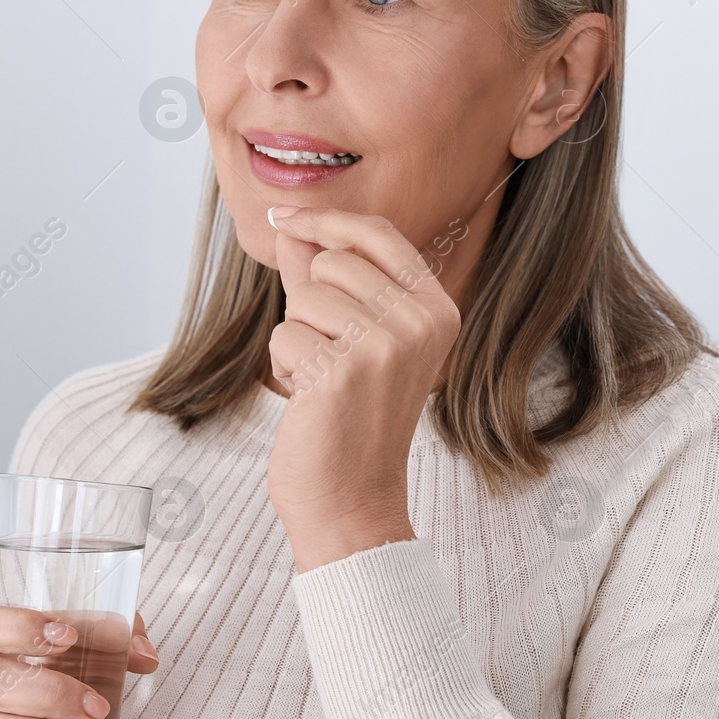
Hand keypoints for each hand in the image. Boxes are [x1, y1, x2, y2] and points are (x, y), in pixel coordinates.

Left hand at [266, 206, 461, 570]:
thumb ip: (323, 279)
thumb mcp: (350, 337)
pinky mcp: (344, 370)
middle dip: (310, 304)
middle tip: (329, 356)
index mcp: (436, 309)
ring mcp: (386, 346)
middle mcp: (420, 323)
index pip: (378, 234)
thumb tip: (290, 226)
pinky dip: (285, 369)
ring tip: (322, 381)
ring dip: (297, 339)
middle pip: (331, 262)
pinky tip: (311, 401)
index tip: (282, 217)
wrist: (352, 500)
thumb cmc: (349, 419)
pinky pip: (285, 336)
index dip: (325, 221)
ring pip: (303, 297)